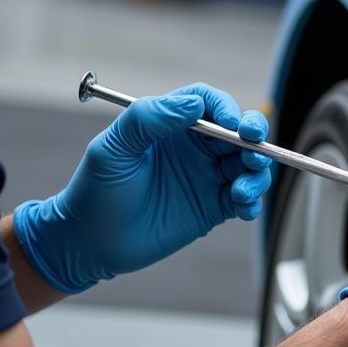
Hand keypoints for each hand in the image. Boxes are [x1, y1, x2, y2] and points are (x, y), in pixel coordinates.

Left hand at [13, 85, 272, 292]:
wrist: (90, 243)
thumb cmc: (95, 190)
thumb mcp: (113, 148)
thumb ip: (148, 118)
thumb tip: (194, 104)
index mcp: (170, 126)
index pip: (208, 103)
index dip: (225, 107)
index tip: (231, 123)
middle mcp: (194, 148)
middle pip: (238, 130)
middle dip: (255, 135)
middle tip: (255, 146)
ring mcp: (206, 178)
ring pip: (248, 165)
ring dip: (256, 173)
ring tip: (241, 191)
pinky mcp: (213, 208)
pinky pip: (245, 200)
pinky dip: (253, 202)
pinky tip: (243, 208)